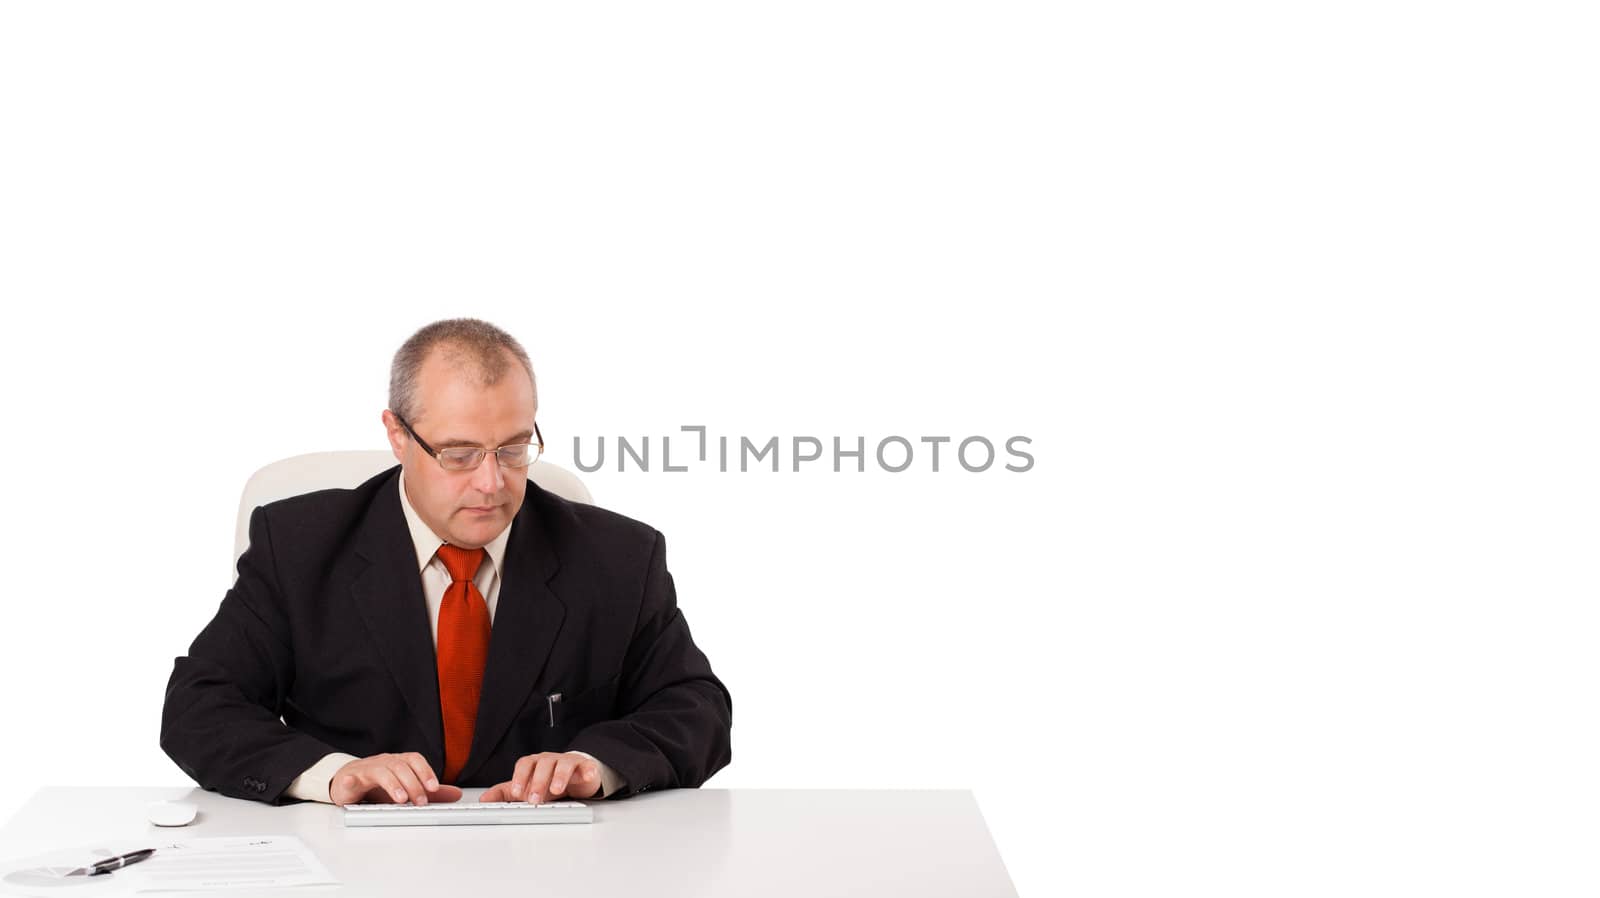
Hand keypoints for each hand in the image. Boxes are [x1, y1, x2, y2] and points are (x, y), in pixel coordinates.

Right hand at [330, 752, 463, 806]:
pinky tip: (350, 784)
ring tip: (400, 799)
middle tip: (420, 801)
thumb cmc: (378, 784)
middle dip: (413, 784)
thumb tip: (456, 794)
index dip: (425, 771)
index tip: (434, 788)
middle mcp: (384, 762)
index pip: (414, 760)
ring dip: (393, 785)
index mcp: (398, 762)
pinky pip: (349, 778)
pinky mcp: (348, 780)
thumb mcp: (405, 788)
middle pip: (400, 766)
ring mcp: (366, 769)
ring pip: (381, 771)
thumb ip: (429, 791)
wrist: (349, 781)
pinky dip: (349, 781)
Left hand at [480, 752, 602, 803]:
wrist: (574, 774)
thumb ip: (504, 793)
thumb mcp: (526, 787)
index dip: (520, 776)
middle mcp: (550, 760)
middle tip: (535, 798)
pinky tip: (587, 776)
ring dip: (559, 776)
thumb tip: (484, 800)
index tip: (516, 791)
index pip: (525, 764)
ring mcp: (568, 762)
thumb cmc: (548, 780)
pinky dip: (587, 771)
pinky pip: (587, 766)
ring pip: (563, 763)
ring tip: (557, 791)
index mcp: (534, 763)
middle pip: (543, 764)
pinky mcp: (585, 767)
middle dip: (538, 781)